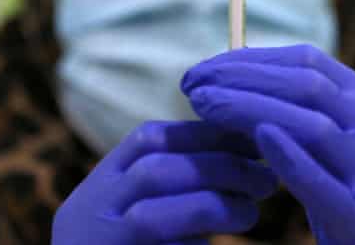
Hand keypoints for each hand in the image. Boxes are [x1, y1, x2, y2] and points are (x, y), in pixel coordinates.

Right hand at [52, 120, 277, 244]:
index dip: (205, 134)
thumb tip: (238, 157)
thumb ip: (169, 184)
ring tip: (251, 212)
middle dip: (218, 167)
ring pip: (150, 220)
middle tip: (265, 178)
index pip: (148, 139)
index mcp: (98, 188)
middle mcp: (89, 214)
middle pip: (152, 173)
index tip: (252, 139)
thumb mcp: (129, 211)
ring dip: (210, 208)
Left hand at [181, 45, 354, 244]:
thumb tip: (242, 82)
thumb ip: (310, 115)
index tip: (210, 66)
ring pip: (310, 126)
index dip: (254, 59)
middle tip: (192, 82)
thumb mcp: (348, 148)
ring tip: (202, 105)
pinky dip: (288, 158)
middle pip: (306, 87)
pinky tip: (256, 139)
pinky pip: (320, 182)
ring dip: (248, 108)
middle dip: (242, 78)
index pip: (310, 63)